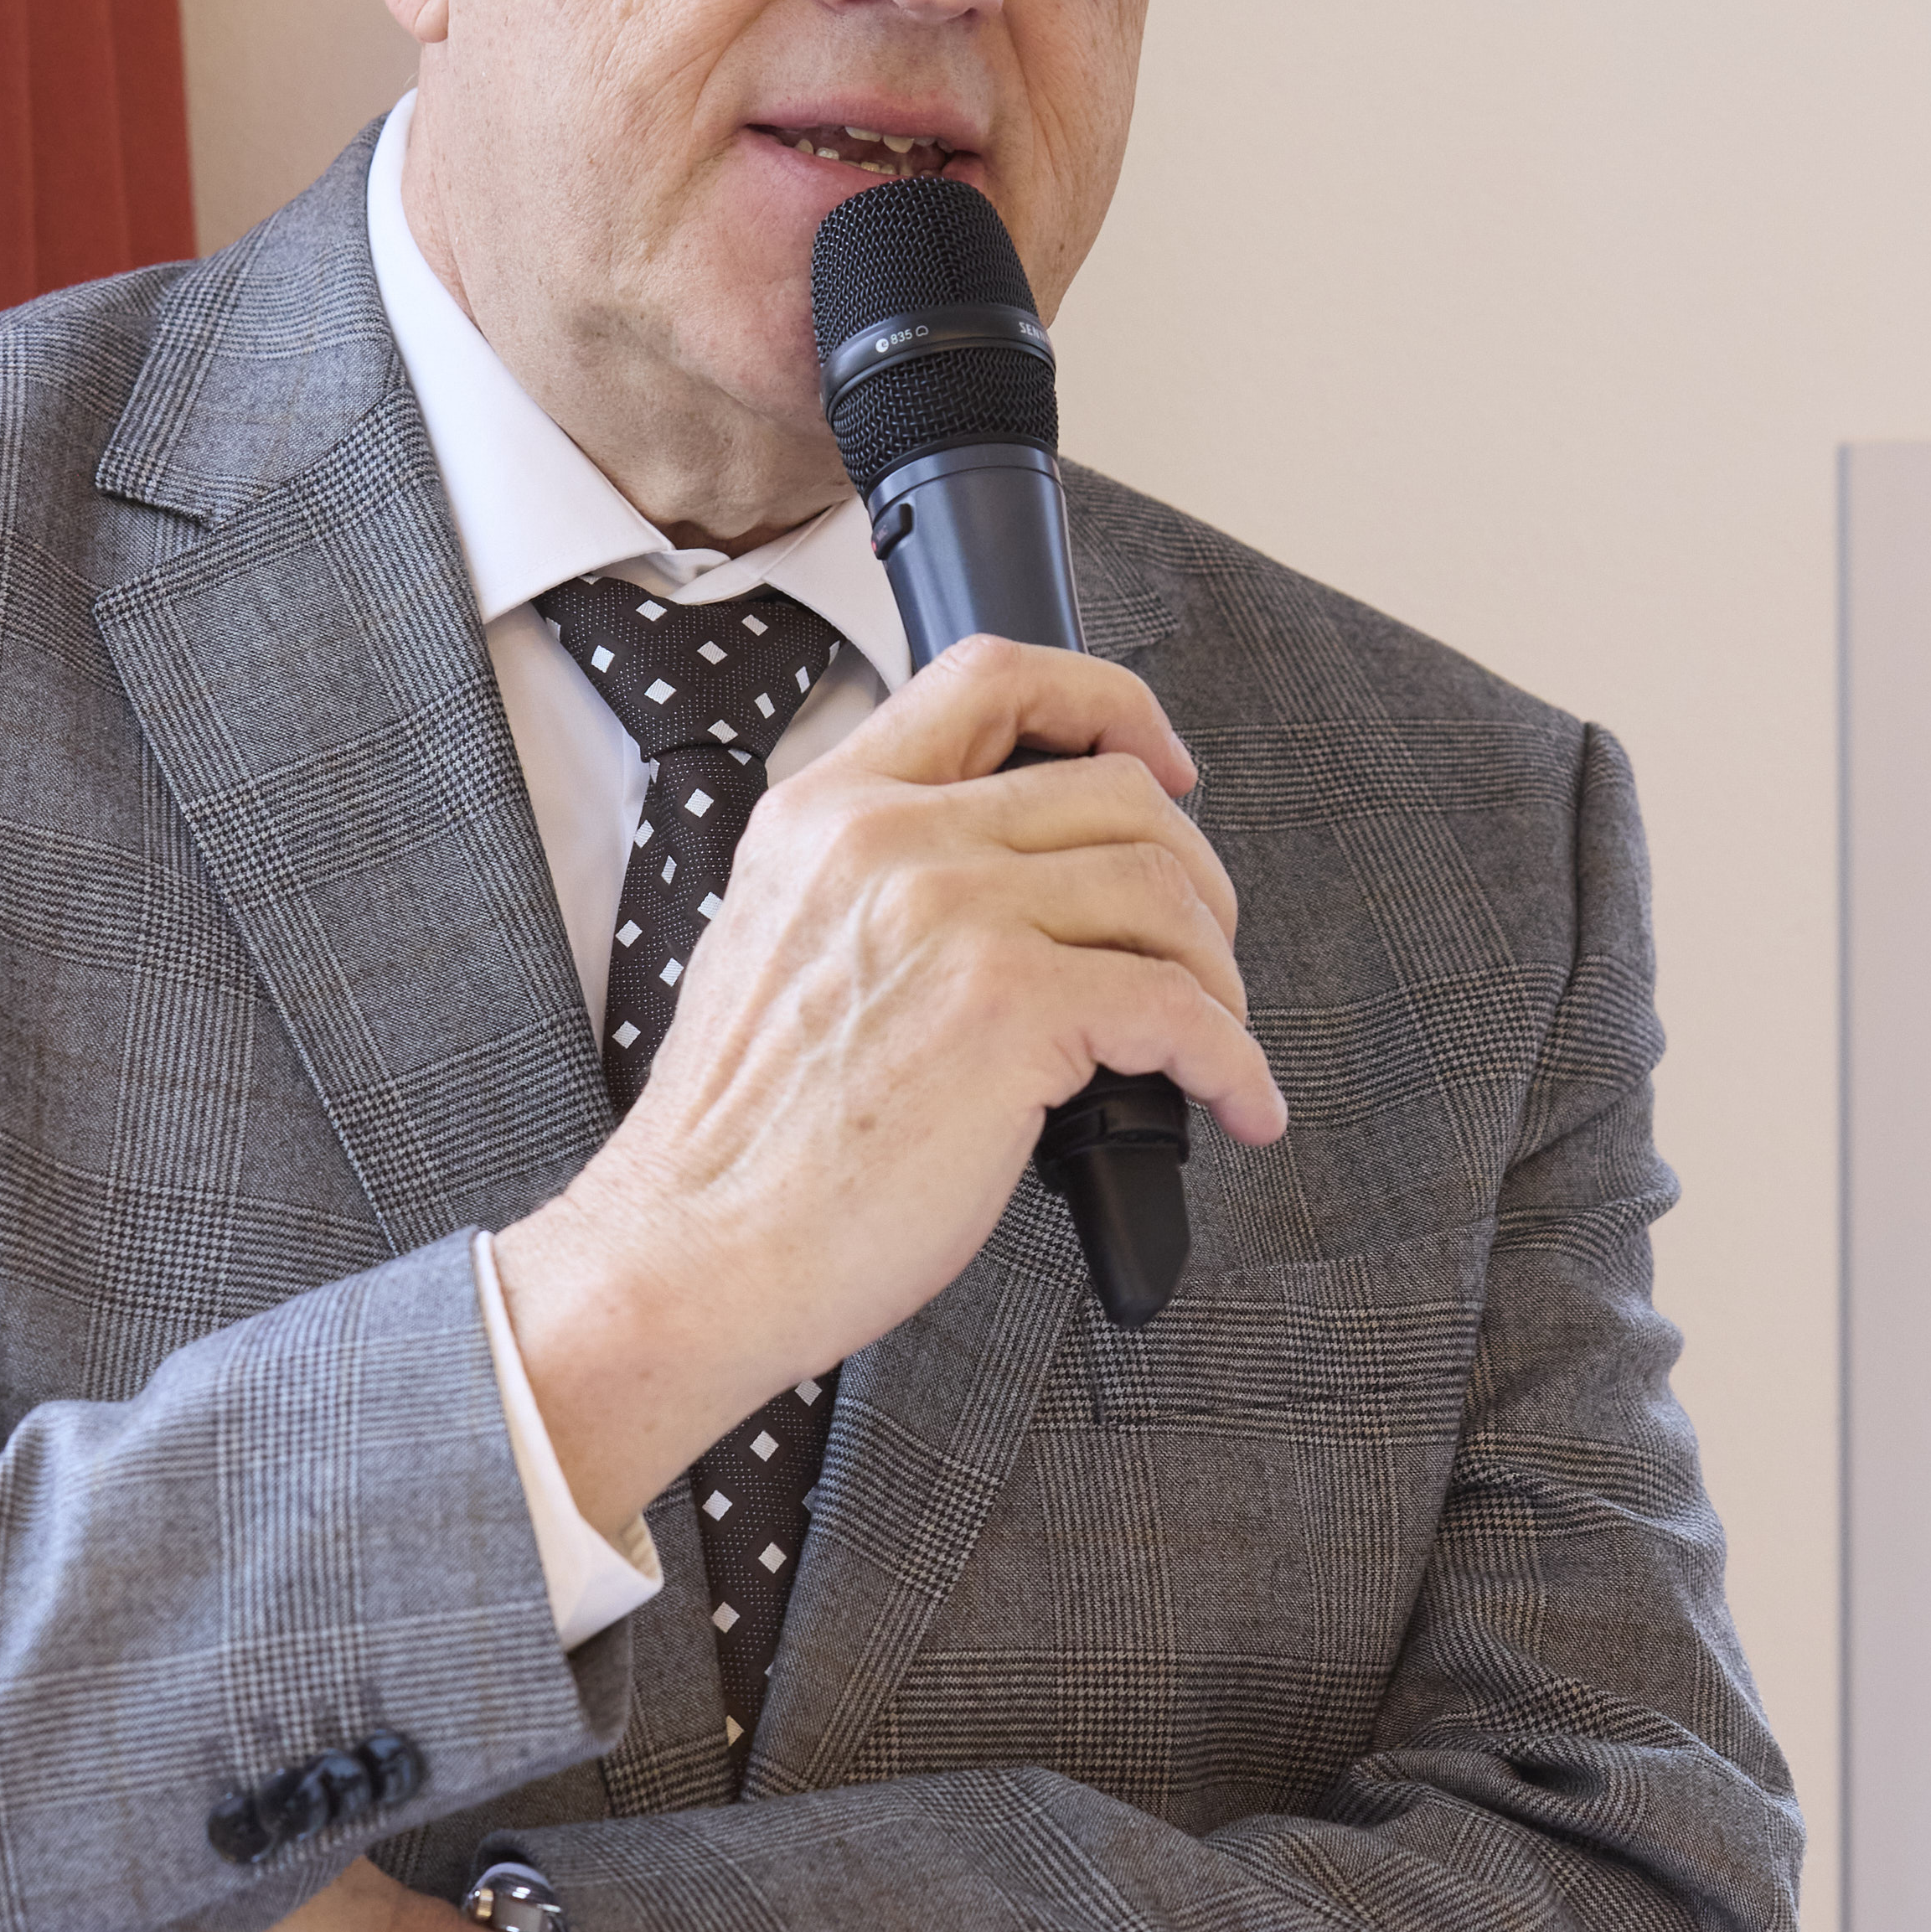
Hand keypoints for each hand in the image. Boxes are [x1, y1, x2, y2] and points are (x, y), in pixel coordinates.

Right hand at [493, 631, 1284, 1539]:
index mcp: (827, 812)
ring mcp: (950, 917)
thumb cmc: (742, 1143)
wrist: (694, 1251)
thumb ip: (873, 887)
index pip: (995, 680)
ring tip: (1213, 1037)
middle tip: (1200, 953)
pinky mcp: (1010, 1011)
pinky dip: (1235, 1062)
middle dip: (1192, 876)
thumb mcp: (779, 948)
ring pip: (1164, 891)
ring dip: (1218, 972)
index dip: (1109, 705)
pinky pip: (1182, 1010)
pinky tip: (1236, 1104)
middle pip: (1115, 794)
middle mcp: (888, 840)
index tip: (1163, 766)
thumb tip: (1009, 891)